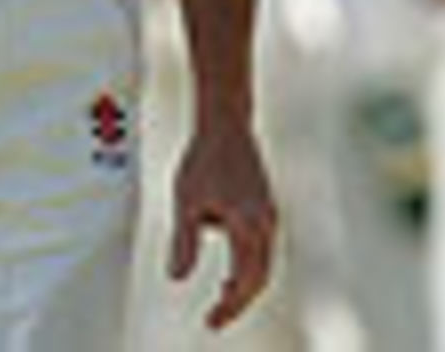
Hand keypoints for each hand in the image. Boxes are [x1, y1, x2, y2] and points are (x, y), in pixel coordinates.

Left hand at [167, 114, 277, 331]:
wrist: (226, 122)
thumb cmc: (204, 157)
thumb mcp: (186, 200)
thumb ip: (183, 242)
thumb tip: (176, 278)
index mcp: (248, 224)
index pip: (245, 282)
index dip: (230, 307)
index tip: (211, 322)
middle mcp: (266, 222)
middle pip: (260, 277)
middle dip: (239, 301)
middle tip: (215, 318)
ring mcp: (269, 213)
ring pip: (264, 262)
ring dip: (245, 283)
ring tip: (220, 296)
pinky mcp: (265, 205)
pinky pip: (262, 246)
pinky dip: (248, 265)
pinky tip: (229, 267)